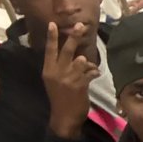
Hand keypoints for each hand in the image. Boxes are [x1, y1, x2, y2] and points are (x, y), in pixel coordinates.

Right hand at [42, 21, 98, 139]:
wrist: (64, 117)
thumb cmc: (60, 99)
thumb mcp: (54, 82)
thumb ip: (62, 68)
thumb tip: (79, 57)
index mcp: (48, 70)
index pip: (49, 50)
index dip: (51, 37)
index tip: (52, 23)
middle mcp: (57, 72)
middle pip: (67, 50)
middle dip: (74, 36)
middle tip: (81, 25)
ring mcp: (68, 78)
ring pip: (81, 60)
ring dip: (88, 63)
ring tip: (88, 70)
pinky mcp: (80, 84)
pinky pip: (90, 71)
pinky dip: (94, 72)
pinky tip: (94, 75)